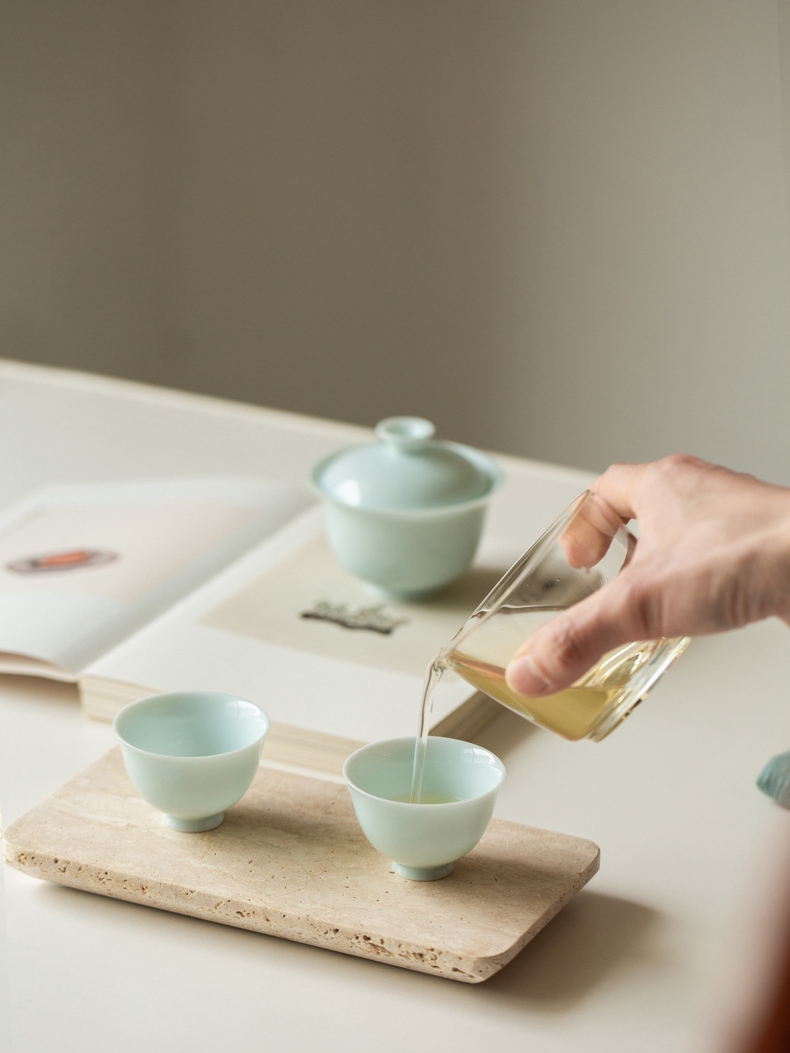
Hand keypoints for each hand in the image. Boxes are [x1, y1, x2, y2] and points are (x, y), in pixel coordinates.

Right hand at [505, 454, 789, 696]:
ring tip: (654, 607)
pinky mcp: (768, 551)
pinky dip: (706, 587)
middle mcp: (702, 495)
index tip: (576, 561)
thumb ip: (579, 638)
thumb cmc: (750, 554)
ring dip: (666, 569)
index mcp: (663, 485)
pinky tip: (705, 617)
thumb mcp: (642, 604)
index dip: (582, 524)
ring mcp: (740, 521)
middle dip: (624, 551)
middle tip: (611, 585)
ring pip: (689, 537)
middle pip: (648, 511)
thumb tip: (531, 669)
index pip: (606, 488)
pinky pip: (725, 562)